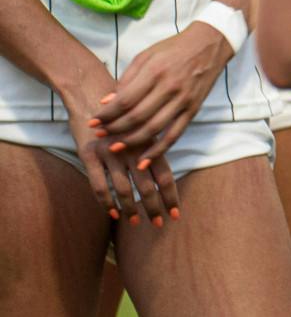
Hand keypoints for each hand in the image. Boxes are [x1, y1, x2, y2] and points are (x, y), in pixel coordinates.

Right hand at [63, 64, 179, 225]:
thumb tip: (165, 171)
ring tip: (136, 222)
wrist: (91, 93)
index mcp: (149, 141)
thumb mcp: (144, 123)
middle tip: (159, 224)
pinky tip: (113, 213)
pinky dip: (107, 202)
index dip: (170, 195)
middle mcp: (132, 148)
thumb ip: (154, 143)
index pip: (164, 174)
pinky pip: (99, 185)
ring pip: (123, 189)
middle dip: (154, 207)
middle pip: (146, 186)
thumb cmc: (123, 111)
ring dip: (131, 209)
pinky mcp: (89, 156)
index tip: (176, 213)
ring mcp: (110, 153)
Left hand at [94, 23, 232, 166]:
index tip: (93, 121)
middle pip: (136, 117)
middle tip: (99, 134)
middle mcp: (170, 87)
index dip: (106, 114)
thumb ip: (126, 79)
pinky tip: (143, 161)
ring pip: (153, 129)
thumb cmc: (174, 48)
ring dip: (130, 141)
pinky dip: (158, 151)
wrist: (209, 44)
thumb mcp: (146, 56)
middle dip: (114, 129)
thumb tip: (106, 102)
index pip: (125, 100)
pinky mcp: (193, 110)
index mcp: (155, 71)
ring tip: (114, 146)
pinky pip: (174, 135)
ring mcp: (183, 100)